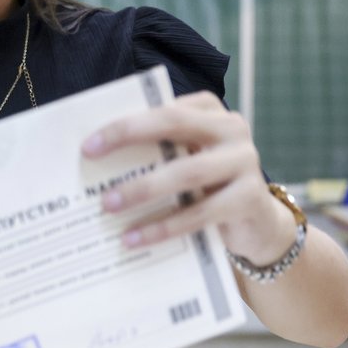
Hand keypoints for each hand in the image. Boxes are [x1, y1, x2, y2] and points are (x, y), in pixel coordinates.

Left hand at [81, 91, 295, 264]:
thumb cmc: (209, 186)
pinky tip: (134, 239)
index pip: (162, 109)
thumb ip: (157, 151)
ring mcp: (245, 162)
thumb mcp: (185, 161)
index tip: (88, 145)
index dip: (124, 124)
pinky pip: (200, 213)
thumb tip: (98, 161)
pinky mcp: (250, 198)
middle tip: (90, 160)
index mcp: (209, 111)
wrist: (258, 224)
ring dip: (142, 189)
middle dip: (128, 138)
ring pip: (186, 172)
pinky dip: (163, 227)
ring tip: (108, 205)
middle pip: (174, 124)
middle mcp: (231, 129)